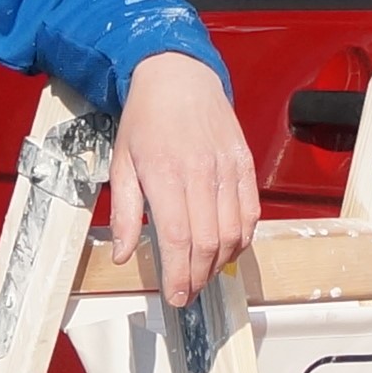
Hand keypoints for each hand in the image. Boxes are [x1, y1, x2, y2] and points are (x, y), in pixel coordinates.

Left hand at [110, 49, 257, 306]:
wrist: (179, 75)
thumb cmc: (146, 119)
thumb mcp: (121, 163)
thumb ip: (125, 213)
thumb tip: (125, 256)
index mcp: (165, 174)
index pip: (178, 239)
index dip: (179, 275)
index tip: (175, 297)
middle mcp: (201, 173)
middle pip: (208, 242)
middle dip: (198, 277)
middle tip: (187, 293)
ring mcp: (227, 169)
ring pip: (233, 232)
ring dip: (220, 263)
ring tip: (203, 275)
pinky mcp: (245, 164)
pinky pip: (250, 212)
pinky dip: (242, 239)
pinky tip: (226, 249)